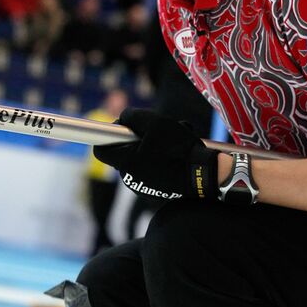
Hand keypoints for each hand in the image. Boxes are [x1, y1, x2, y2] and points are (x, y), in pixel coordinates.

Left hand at [93, 108, 218, 200]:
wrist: (206, 176)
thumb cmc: (179, 149)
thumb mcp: (156, 123)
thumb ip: (133, 116)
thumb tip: (124, 118)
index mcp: (126, 163)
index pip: (100, 150)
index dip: (109, 134)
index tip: (127, 126)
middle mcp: (130, 178)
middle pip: (124, 150)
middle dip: (138, 136)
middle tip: (157, 130)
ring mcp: (143, 186)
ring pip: (141, 157)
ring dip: (153, 145)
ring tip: (175, 140)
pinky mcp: (157, 189)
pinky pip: (153, 167)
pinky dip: (162, 157)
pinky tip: (179, 153)